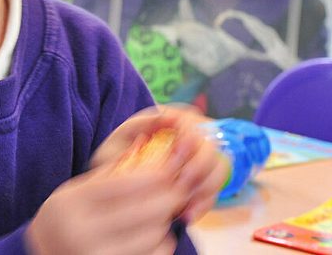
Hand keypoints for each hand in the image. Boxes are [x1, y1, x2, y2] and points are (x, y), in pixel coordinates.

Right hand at [26, 167, 184, 254]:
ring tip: (162, 211)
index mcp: (72, 204)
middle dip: (168, 197)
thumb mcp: (75, 191)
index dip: (153, 175)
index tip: (169, 170)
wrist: (43, 254)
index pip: (123, 184)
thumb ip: (107, 174)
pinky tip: (155, 234)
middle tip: (177, 190)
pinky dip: (163, 242)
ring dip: (165, 220)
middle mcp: (82, 233)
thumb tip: (144, 147)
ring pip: (153, 234)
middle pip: (144, 211)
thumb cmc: (65, 217)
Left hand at [91, 104, 226, 222]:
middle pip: (212, 150)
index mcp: (176, 120)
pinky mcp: (199, 184)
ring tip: (185, 205)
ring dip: (205, 190)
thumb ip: (141, 123)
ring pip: (218, 173)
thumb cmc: (117, 149)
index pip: (196, 126)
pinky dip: (202, 206)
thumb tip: (166, 114)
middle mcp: (193, 139)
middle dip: (200, 168)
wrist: (113, 173)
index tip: (177, 154)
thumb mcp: (123, 135)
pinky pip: (211, 194)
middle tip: (182, 182)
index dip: (192, 140)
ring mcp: (198, 163)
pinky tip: (186, 216)